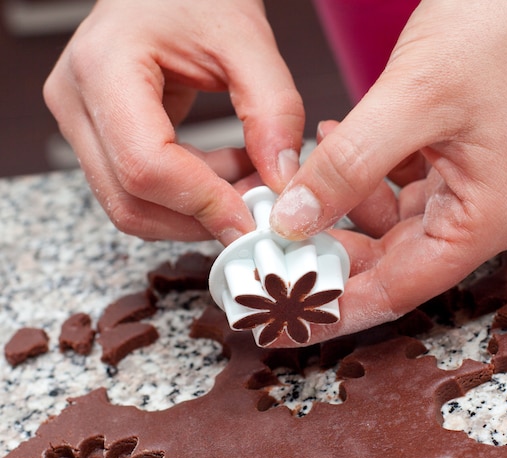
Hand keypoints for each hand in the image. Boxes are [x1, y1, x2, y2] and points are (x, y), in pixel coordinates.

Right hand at [44, 0, 303, 242]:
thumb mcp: (247, 41)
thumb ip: (274, 111)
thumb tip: (282, 181)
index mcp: (104, 67)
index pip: (146, 165)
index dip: (203, 204)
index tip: (252, 219)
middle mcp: (76, 102)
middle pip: (131, 201)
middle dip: (202, 217)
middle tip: (258, 204)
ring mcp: (82, 124)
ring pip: (134, 206)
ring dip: (199, 210)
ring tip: (249, 175)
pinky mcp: (101, 139)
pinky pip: (141, 192)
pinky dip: (191, 196)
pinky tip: (228, 168)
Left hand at [270, 0, 506, 341]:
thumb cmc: (503, 28)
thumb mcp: (412, 101)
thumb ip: (348, 167)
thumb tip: (296, 223)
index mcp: (486, 219)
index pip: (398, 290)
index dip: (336, 310)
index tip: (286, 323)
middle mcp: (480, 214)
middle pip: (389, 262)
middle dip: (328, 258)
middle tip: (273, 257)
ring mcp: (468, 188)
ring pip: (386, 224)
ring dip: (338, 208)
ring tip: (297, 185)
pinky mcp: (454, 162)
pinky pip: (393, 187)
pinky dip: (358, 176)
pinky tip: (332, 145)